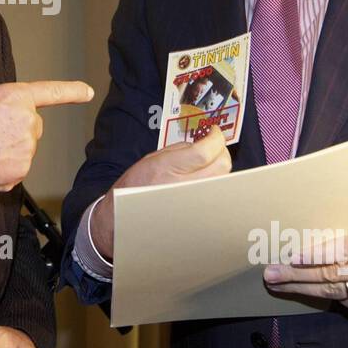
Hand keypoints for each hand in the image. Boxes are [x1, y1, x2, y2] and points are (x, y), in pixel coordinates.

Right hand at [0, 80, 92, 196]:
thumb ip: (6, 105)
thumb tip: (11, 119)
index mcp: (17, 97)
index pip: (51, 93)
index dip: (71, 92)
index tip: (87, 92)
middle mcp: (27, 121)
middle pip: (33, 126)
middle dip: (17, 129)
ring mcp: (26, 150)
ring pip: (25, 149)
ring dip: (10, 149)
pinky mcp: (20, 172)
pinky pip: (18, 167)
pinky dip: (5, 167)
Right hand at [91, 125, 231, 259]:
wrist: (124, 215)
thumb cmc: (134, 186)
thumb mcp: (153, 158)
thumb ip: (181, 149)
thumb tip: (203, 143)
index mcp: (168, 167)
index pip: (205, 151)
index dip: (215, 138)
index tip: (214, 132)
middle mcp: (183, 186)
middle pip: (221, 165)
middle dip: (221, 150)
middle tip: (214, 145)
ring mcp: (193, 201)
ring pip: (223, 179)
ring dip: (220, 166)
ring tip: (209, 161)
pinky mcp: (198, 212)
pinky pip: (216, 193)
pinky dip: (216, 181)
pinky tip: (206, 178)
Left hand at [261, 219, 347, 317]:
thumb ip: (345, 233)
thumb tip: (306, 235)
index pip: (342, 250)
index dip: (316, 255)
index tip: (292, 258)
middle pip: (331, 274)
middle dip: (297, 275)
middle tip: (271, 275)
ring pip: (335, 293)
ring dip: (303, 289)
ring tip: (279, 284)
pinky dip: (330, 297)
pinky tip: (310, 291)